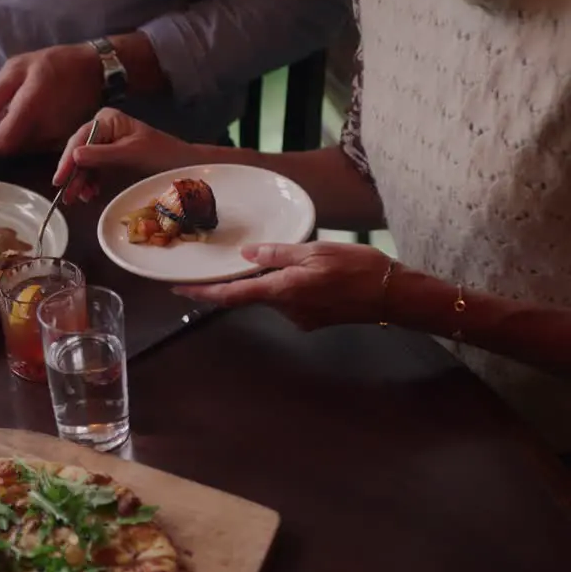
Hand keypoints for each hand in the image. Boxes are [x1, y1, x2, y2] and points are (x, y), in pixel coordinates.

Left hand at [0, 43, 102, 156]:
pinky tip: (31, 119)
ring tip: (15, 114)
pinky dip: (28, 138)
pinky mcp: (63, 142)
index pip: (2, 142)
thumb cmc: (55, 64)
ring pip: (23, 149)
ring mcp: (56, 139)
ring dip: (13, 138)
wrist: (95, 71)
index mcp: (30, 109)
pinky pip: (37, 147)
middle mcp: (44, 130)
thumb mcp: (18, 67)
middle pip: (10, 148)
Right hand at [52, 107, 187, 202]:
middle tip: (66, 197)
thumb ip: (103, 154)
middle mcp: (102, 129)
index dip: (68, 160)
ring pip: (83, 165)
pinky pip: (93, 172)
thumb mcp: (132, 154)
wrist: (183, 166)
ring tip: (78, 199)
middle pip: (79, 152)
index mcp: (107, 120)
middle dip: (73, 175)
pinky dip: (89, 184)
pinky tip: (89, 194)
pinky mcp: (109, 160)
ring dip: (79, 182)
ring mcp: (105, 145)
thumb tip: (74, 155)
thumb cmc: (162, 154)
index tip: (59, 179)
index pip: (80, 139)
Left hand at [174, 242, 392, 329]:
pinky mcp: (314, 320)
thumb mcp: (316, 251)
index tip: (179, 288)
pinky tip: (311, 272)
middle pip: (251, 295)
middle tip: (241, 258)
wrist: (394, 295)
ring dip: (273, 280)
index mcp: (282, 291)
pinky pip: (291, 301)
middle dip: (245, 279)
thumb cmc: (359, 268)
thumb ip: (278, 254)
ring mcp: (300, 319)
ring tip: (297, 258)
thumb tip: (247, 256)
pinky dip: (290, 286)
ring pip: (273, 297)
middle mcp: (286, 310)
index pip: (232, 295)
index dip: (203, 292)